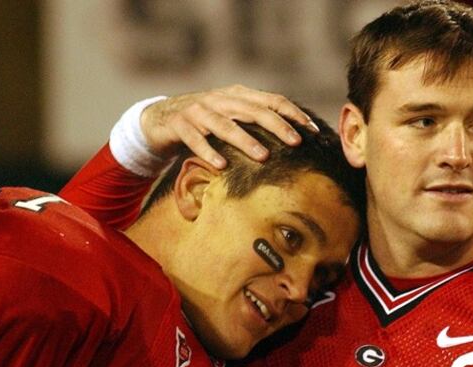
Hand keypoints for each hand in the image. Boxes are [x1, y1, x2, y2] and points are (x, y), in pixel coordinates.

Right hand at [140, 85, 318, 167]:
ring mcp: (198, 111)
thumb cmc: (205, 122)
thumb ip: (256, 121)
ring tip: (264, 156)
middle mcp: (220, 99)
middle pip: (253, 110)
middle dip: (277, 126)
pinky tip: (222, 165)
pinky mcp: (179, 125)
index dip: (293, 113)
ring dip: (246, 141)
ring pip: (225, 124)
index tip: (312, 130)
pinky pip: (195, 139)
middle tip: (296, 142)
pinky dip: (208, 151)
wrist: (160, 118)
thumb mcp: (232, 116)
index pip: (271, 100)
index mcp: (237, 95)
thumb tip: (295, 137)